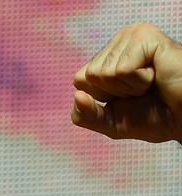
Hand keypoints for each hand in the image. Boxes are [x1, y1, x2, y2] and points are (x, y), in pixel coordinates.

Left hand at [72, 23, 181, 142]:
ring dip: (130, 87)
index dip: (102, 98)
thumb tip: (76, 96)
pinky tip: (156, 75)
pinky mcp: (144, 35)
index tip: (128, 97)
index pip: (79, 81)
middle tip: (143, 90)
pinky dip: (139, 81)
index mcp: (107, 59)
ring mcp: (130, 36)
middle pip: (90, 76)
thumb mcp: (110, 123)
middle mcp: (117, 43)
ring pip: (104, 73)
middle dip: (116, 93)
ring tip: (151, 83)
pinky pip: (122, 70)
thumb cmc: (154, 116)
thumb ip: (86, 116)